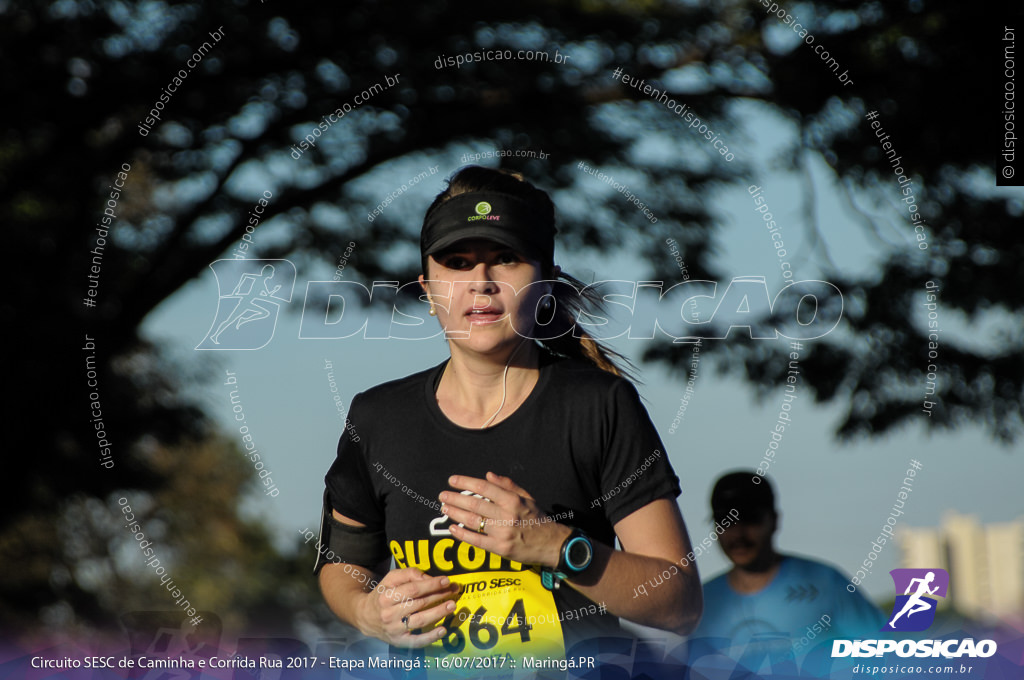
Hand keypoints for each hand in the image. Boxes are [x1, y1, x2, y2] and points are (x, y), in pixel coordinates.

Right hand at [356, 566, 459, 647]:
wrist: (365, 617)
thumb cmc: (383, 595)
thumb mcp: (390, 579)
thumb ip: (409, 574)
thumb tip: (428, 578)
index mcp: (387, 596)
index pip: (413, 589)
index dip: (431, 584)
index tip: (446, 581)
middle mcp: (389, 614)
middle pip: (419, 604)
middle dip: (438, 596)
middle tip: (453, 591)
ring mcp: (394, 629)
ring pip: (420, 621)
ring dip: (438, 613)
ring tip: (452, 606)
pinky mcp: (399, 642)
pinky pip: (417, 641)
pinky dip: (431, 637)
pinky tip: (443, 630)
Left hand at [439, 472, 571, 567]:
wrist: (551, 543)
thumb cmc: (537, 518)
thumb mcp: (527, 497)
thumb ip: (507, 485)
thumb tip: (488, 475)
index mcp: (512, 500)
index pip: (484, 487)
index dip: (465, 482)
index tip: (452, 480)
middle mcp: (506, 515)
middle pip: (474, 504)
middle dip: (455, 499)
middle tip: (442, 495)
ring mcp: (502, 533)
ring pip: (473, 521)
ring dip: (455, 514)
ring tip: (444, 508)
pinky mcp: (500, 549)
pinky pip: (476, 540)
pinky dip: (462, 534)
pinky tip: (452, 528)